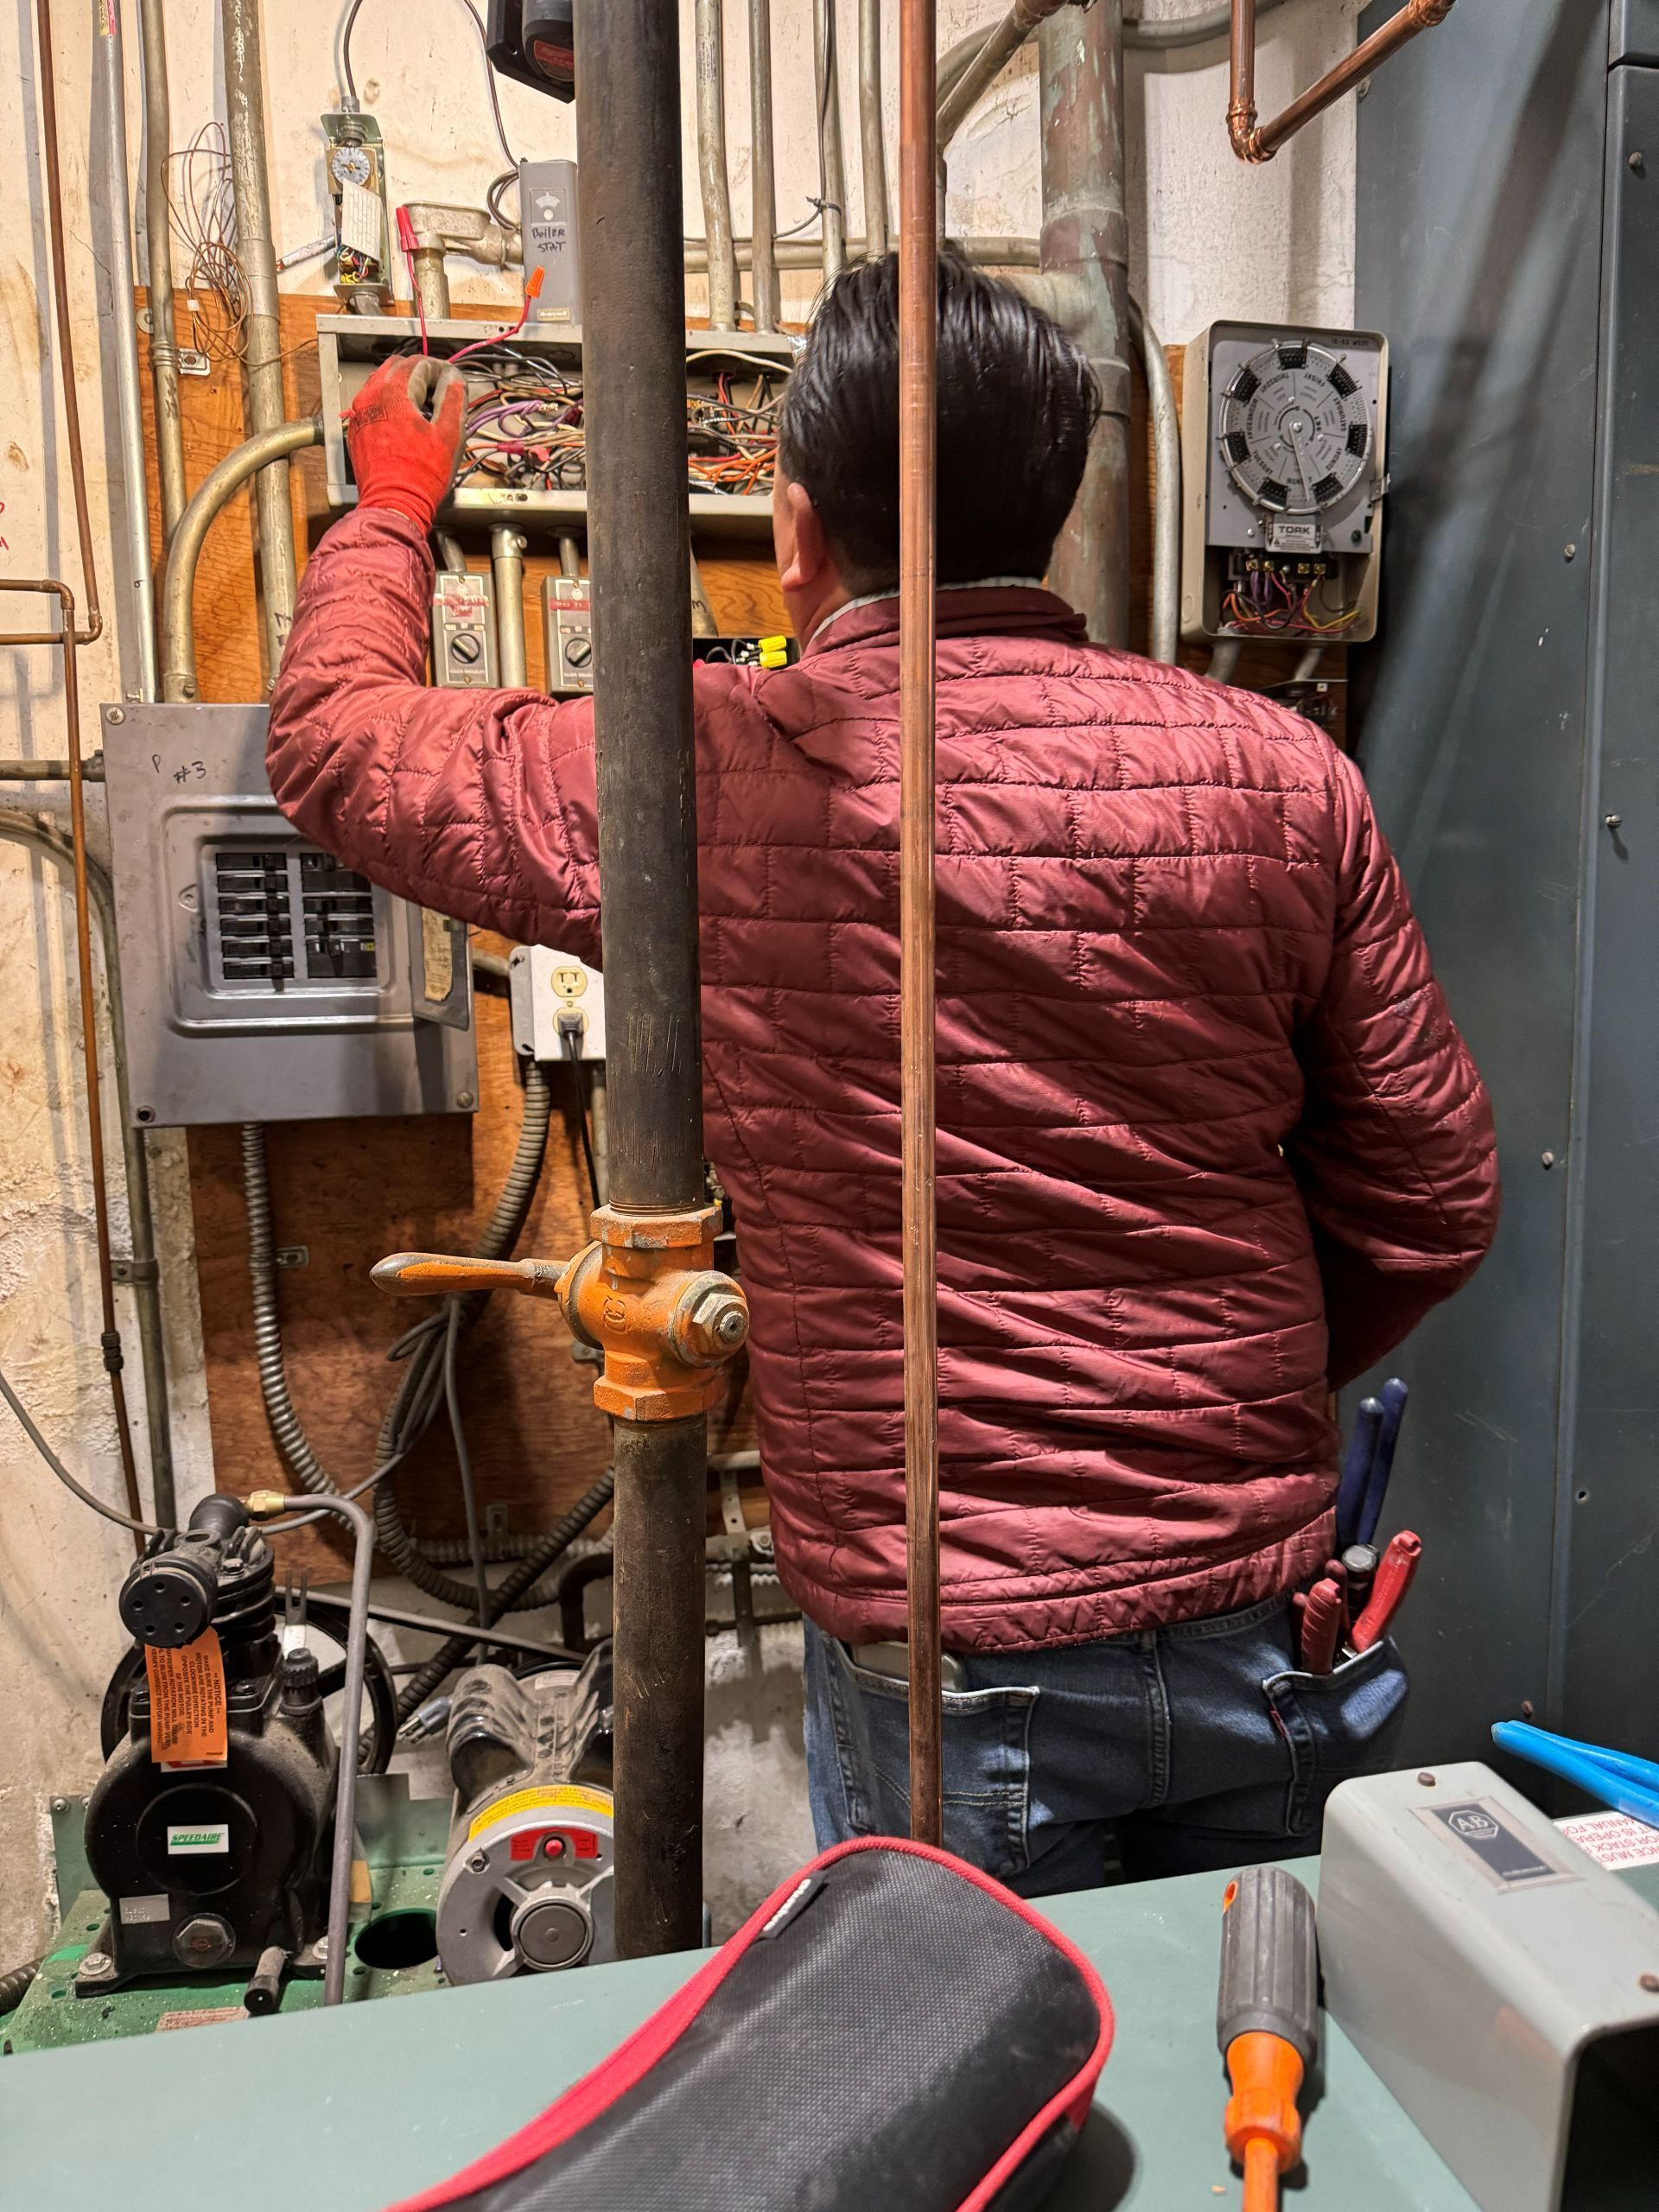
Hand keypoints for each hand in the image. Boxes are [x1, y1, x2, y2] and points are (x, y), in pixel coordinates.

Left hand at [345, 355, 465, 533]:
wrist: (393, 505)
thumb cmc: (419, 476)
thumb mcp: (449, 435)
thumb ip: (454, 399)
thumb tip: (455, 380)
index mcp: (394, 392)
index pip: (421, 363)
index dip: (442, 369)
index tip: (452, 379)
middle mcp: (371, 395)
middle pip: (398, 366)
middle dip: (420, 373)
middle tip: (439, 389)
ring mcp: (360, 412)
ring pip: (382, 382)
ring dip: (404, 386)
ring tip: (423, 405)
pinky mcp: (356, 429)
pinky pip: (372, 404)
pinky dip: (389, 404)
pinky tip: (404, 421)